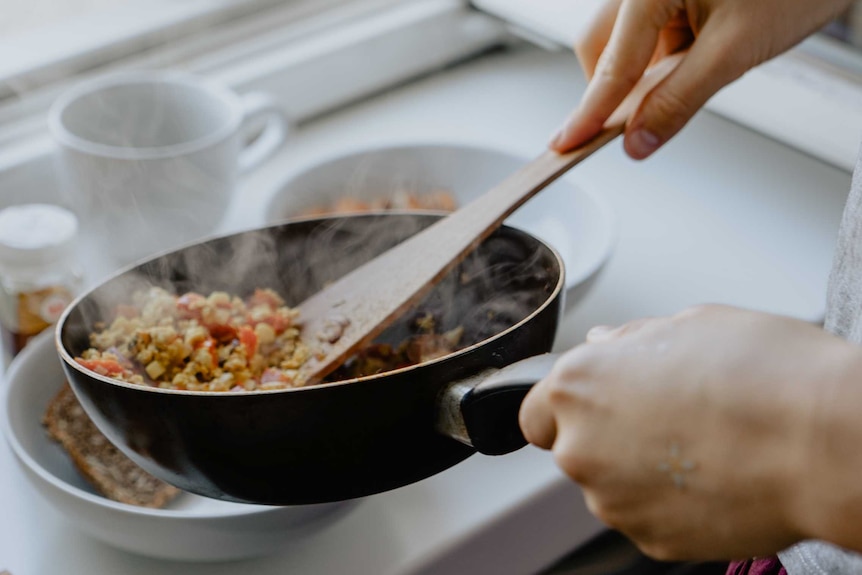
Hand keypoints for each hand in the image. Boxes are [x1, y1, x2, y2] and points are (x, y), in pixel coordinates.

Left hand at [519, 305, 859, 559]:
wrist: (821, 441)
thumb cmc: (762, 373)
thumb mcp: (689, 324)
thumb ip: (630, 340)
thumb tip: (606, 344)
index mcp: (578, 386)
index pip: (536, 412)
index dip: (567, 408)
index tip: (597, 405)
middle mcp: (581, 447)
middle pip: (575, 448)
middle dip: (609, 436)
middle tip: (668, 418)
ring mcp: (613, 501)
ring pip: (611, 486)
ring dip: (640, 471)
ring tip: (703, 445)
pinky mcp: (650, 539)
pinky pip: (647, 517)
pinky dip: (670, 503)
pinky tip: (714, 476)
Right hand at [550, 0, 853, 158]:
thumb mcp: (735, 50)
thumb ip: (679, 100)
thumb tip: (638, 140)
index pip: (611, 64)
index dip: (589, 112)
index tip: (566, 143)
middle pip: (602, 45)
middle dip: (617, 86)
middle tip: (637, 121)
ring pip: (626, 40)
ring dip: (648, 70)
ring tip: (700, 68)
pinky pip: (652, 30)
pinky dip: (667, 54)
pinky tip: (702, 54)